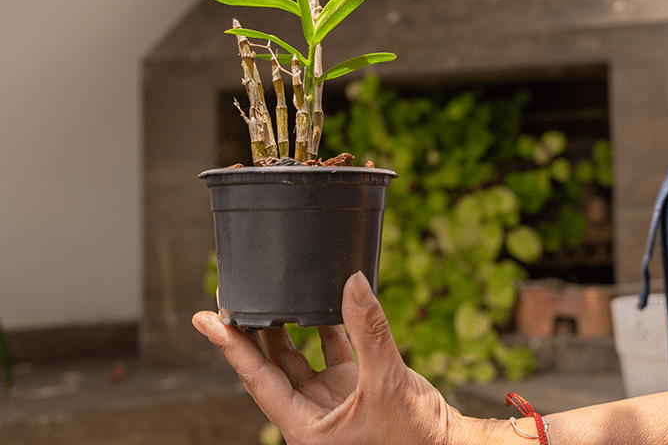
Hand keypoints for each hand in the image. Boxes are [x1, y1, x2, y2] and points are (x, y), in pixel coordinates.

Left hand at [193, 272, 472, 444]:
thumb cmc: (415, 436)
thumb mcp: (387, 383)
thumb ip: (369, 331)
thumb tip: (352, 282)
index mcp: (304, 429)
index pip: (258, 380)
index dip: (232, 347)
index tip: (207, 320)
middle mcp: (310, 416)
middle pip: (267, 370)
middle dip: (247, 335)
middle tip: (227, 299)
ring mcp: (330, 402)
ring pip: (294, 361)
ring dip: (281, 329)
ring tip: (264, 295)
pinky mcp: (351, 391)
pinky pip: (328, 354)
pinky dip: (324, 329)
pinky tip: (318, 303)